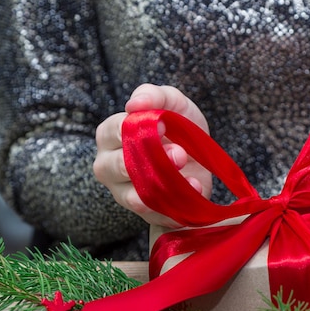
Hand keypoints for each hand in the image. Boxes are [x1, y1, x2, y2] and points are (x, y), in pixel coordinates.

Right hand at [94, 84, 212, 228]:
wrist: (201, 159)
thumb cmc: (178, 128)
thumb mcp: (173, 103)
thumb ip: (155, 95)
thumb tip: (134, 104)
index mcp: (110, 135)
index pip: (112, 132)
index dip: (136, 129)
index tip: (162, 126)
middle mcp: (109, 166)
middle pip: (118, 167)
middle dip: (152, 161)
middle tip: (180, 154)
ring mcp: (124, 193)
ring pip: (134, 196)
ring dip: (165, 187)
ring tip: (190, 178)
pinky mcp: (146, 213)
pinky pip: (156, 215)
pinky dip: (176, 207)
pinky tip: (194, 192)